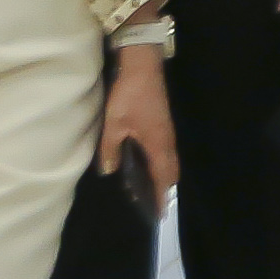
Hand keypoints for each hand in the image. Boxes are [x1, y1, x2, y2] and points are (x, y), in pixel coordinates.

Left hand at [100, 41, 180, 213]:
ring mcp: (167, 131)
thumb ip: (110, 149)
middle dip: (163, 188)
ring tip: (147, 186)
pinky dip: (158, 162)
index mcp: (158, 145)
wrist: (143, 65)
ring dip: (161, 175)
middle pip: (171, 171)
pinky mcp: (163, 123)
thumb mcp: (113, 124)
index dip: (161, 197)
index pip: (164, 178)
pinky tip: (144, 161)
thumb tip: (108, 171)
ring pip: (169, 160)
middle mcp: (167, 141)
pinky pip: (165, 150)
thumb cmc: (129, 96)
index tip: (159, 213)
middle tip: (150, 202)